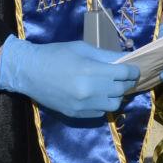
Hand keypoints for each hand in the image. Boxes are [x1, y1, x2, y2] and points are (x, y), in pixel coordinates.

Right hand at [0, 37, 137, 119]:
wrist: (28, 72)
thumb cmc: (55, 54)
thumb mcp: (81, 48)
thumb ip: (105, 56)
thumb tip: (124, 59)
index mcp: (91, 70)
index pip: (125, 73)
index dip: (133, 70)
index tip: (133, 69)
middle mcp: (90, 90)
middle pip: (122, 89)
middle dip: (127, 82)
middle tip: (124, 77)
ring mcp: (83, 105)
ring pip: (115, 104)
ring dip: (117, 96)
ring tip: (111, 87)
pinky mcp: (77, 114)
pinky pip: (101, 112)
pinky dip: (104, 104)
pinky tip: (98, 96)